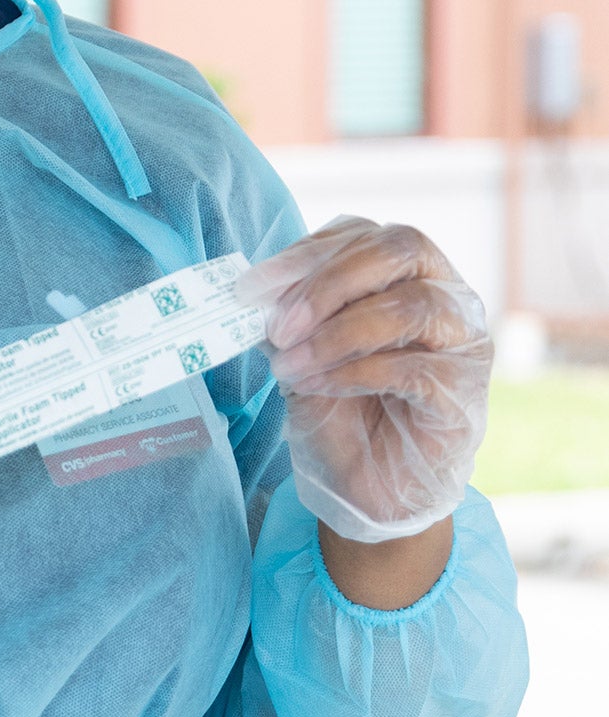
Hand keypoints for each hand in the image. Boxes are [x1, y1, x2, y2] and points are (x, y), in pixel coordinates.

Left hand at [237, 217, 491, 547]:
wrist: (366, 484)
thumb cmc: (339, 408)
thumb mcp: (300, 349)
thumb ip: (289, 314)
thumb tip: (255, 290)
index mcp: (404, 273)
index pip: (364, 232)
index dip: (305, 254)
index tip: (252, 287)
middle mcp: (446, 294)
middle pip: (401, 248)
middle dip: (327, 284)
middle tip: (278, 327)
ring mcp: (464, 340)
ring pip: (412, 305)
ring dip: (336, 334)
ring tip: (289, 366)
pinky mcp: (465, 392)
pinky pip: (415, 367)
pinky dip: (353, 373)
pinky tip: (316, 387)